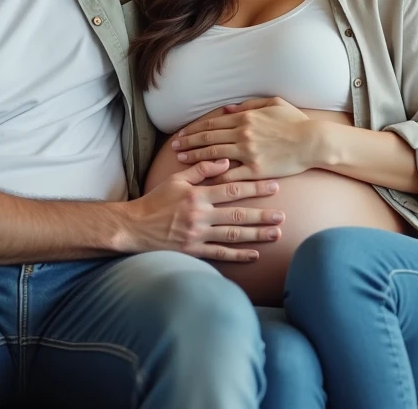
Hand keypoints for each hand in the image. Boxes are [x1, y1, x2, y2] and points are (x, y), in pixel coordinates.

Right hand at [121, 159, 284, 261]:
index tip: (274, 186)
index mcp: (198, 196)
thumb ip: (201, 170)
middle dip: (262, 214)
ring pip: (233, 235)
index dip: (254, 188)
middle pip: (238, 215)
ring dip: (256, 235)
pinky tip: (254, 255)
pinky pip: (220, 254)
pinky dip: (238, 255)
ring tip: (276, 233)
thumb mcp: (176, 179)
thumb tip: (225, 161)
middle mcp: (200, 216)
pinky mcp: (194, 251)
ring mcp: (198, 235)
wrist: (135, 227)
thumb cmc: (156, 201)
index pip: (232, 190)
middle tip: (283, 215)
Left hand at [171, 97, 316, 182]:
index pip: (212, 124)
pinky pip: (229, 174)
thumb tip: (228, 109)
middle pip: (207, 139)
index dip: (194, 130)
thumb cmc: (295, 121)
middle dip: (188, 143)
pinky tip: (201, 178)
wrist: (312, 142)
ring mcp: (247, 153)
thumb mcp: (273, 104)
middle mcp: (242, 134)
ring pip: (213, 155)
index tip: (182, 134)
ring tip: (180, 160)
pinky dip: (214, 175)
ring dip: (194, 158)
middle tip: (174, 148)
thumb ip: (248, 105)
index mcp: (245, 118)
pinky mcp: (255, 170)